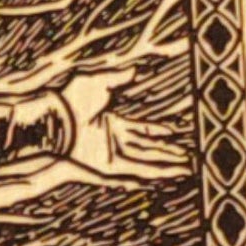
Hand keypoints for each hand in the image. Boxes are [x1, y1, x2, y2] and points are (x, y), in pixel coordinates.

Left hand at [63, 67, 183, 177]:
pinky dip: (152, 173)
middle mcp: (115, 140)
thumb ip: (117, 77)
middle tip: (187, 157)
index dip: (158, 132)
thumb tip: (134, 70)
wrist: (57, 118)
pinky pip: (134, 171)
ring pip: (146, 162)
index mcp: (113, 123)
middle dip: (167, 153)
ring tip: (185, 168)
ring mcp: (112, 154)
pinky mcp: (107, 166)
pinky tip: (167, 175)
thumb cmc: (71, 99)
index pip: (141, 129)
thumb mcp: (97, 82)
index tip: (173, 132)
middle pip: (148, 148)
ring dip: (166, 165)